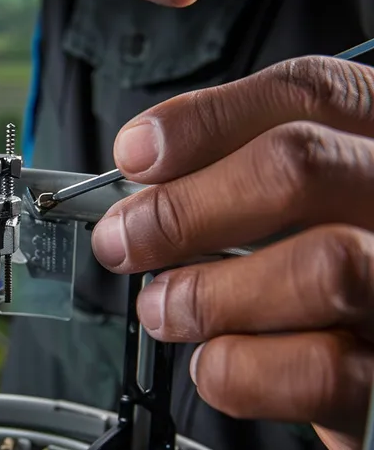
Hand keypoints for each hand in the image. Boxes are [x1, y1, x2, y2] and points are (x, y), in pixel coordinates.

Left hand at [91, 56, 373, 448]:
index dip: (204, 120)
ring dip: (208, 294)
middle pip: (301, 167)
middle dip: (185, 207)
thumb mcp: (311, 196)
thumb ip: (244, 171)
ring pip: (324, 267)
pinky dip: (240, 369)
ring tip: (161, 308)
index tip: (134, 153)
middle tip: (123, 239)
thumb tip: (143, 172)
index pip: (308, 91)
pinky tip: (215, 362)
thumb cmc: (339, 261)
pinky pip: (322, 369)